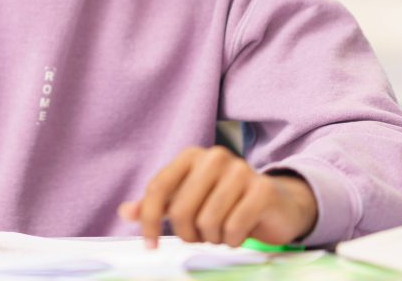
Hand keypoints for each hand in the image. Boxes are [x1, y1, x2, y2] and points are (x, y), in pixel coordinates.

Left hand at [118, 146, 316, 247]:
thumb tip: (124, 212)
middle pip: (180, 210)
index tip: (150, 245)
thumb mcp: (187, 200)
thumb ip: (156, 205)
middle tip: (199, 236)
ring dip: (212, 238)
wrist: (277, 203)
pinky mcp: (262, 190)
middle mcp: (215, 157)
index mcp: (192, 156)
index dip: (149, 220)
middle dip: (187, 234)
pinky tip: (239, 233)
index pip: (158, 188)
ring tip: (221, 231)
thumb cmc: (224, 202)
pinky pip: (233, 229)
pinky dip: (232, 240)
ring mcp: (241, 170)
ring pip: (207, 222)